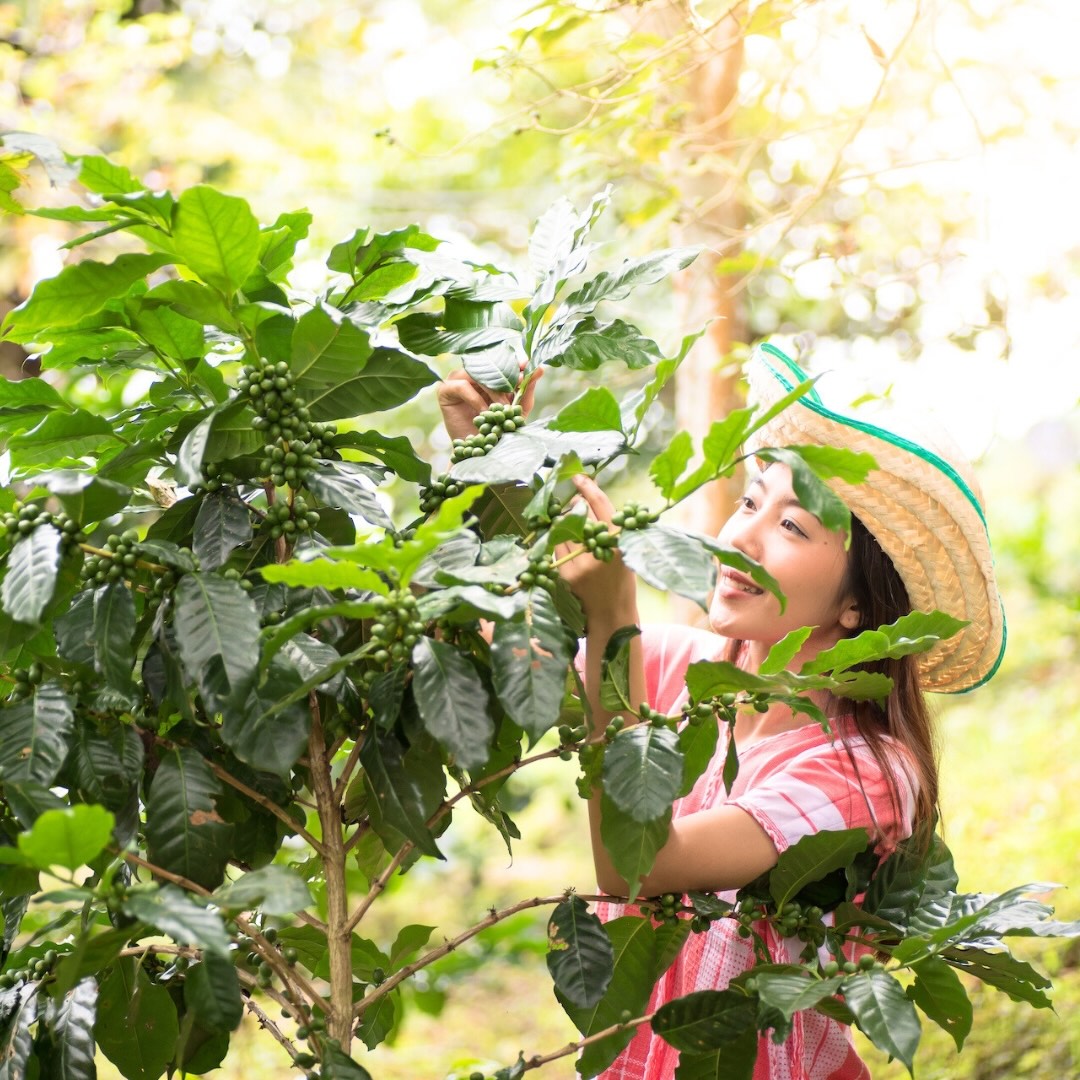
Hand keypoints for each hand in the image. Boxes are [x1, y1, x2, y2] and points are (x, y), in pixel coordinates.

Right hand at [436, 364, 542, 441]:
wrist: (477, 451)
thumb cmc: (497, 429)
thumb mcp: (516, 410)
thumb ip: (526, 390)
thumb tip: (540, 368)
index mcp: (489, 373)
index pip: (501, 360)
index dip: (515, 361)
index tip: (528, 366)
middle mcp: (473, 372)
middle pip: (489, 365)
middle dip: (505, 378)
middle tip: (516, 391)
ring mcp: (457, 379)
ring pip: (477, 374)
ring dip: (493, 391)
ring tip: (501, 408)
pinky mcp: (445, 389)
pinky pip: (462, 386)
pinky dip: (476, 399)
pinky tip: (484, 414)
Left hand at [557, 475, 637, 625]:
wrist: (611, 615)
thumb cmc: (621, 580)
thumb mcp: (624, 551)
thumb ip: (611, 528)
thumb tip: (588, 499)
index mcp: (620, 543)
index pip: (601, 506)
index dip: (588, 487)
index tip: (577, 476)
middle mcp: (598, 552)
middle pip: (578, 515)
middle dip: (575, 507)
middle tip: (575, 502)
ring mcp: (578, 564)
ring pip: (563, 530)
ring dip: (566, 525)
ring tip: (575, 532)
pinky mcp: (564, 574)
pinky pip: (556, 547)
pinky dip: (559, 543)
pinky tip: (569, 549)